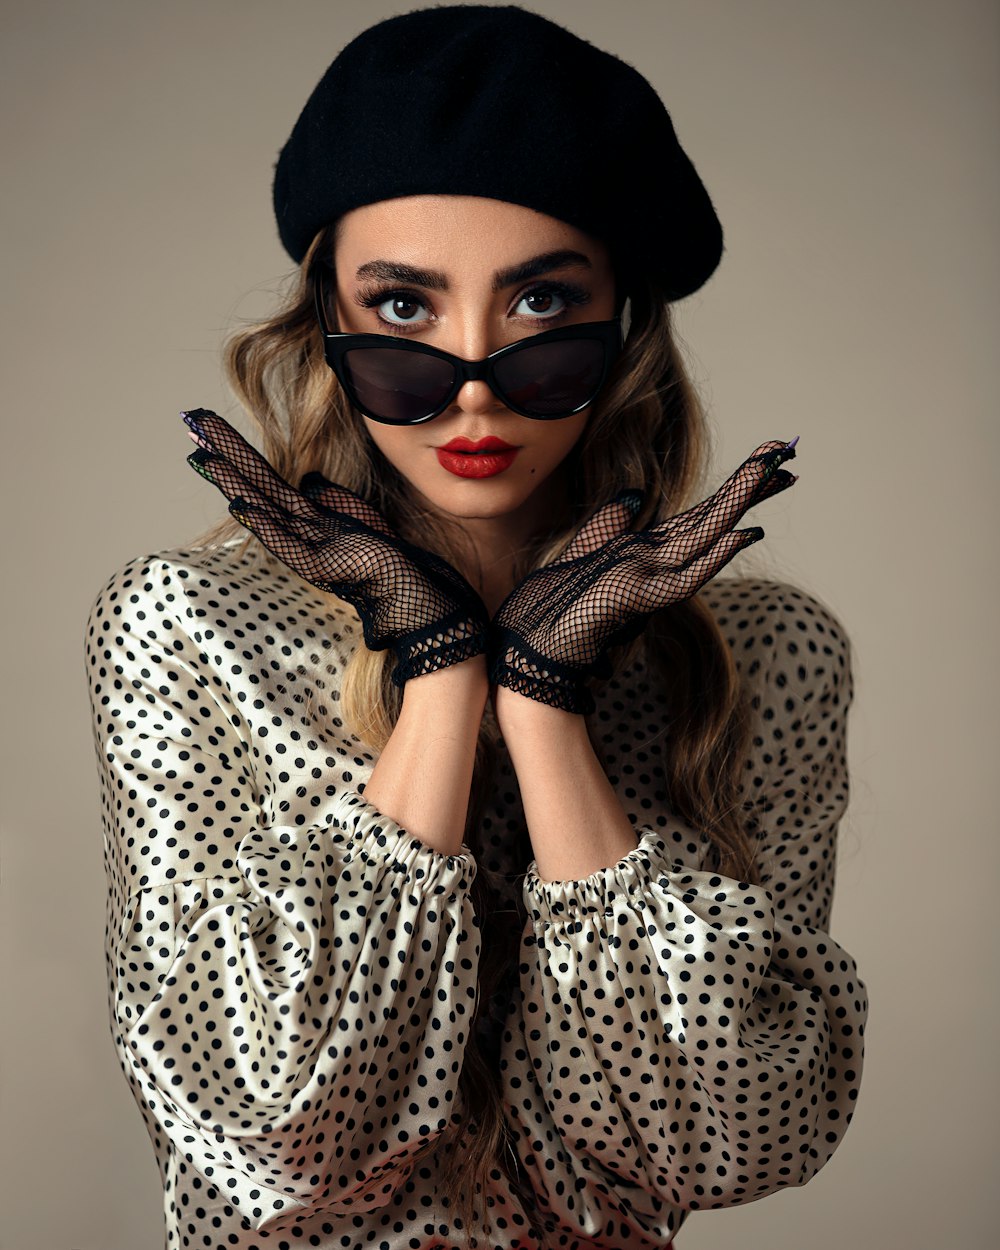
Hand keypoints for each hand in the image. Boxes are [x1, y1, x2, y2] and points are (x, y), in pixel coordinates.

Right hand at [181, 409, 488, 684]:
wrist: (425, 604)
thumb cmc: (400, 567)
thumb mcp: (366, 522)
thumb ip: (337, 501)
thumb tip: (308, 478)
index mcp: (313, 525)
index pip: (270, 483)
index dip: (243, 454)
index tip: (214, 426)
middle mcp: (305, 536)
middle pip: (258, 487)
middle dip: (228, 454)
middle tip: (193, 419)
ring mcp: (312, 552)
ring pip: (265, 510)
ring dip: (235, 482)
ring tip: (204, 453)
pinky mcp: (326, 569)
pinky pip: (289, 545)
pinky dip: (265, 525)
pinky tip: (242, 504)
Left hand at [489, 439, 798, 712]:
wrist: (529, 650)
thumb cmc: (552, 609)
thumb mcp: (582, 554)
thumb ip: (606, 527)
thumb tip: (628, 501)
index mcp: (647, 552)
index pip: (701, 514)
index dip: (735, 488)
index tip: (769, 460)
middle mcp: (656, 563)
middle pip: (712, 518)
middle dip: (749, 485)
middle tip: (788, 450)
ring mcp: (650, 580)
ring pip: (705, 537)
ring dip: (739, 503)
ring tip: (773, 471)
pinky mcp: (637, 599)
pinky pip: (684, 578)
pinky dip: (714, 557)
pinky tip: (743, 535)